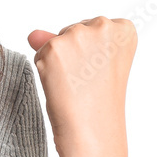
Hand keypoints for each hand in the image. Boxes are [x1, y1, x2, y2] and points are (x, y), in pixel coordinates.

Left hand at [27, 16, 136, 153]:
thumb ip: (64, 39)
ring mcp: (76, 36)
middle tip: (88, 80)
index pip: (93, 27)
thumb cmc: (98, 101)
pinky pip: (40, 54)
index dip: (91, 53)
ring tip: (76, 83)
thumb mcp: (94, 63)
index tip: (100, 71)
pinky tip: (62, 85)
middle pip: (73, 30)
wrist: (92, 130)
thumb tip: (33, 35)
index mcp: (124, 29)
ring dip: (58, 62)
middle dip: (74, 54)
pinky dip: (45, 70)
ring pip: (55, 42)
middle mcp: (103, 26)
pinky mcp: (53, 48)